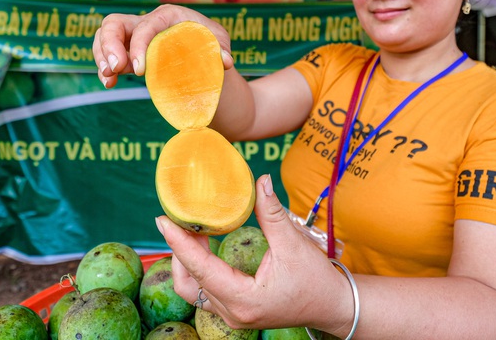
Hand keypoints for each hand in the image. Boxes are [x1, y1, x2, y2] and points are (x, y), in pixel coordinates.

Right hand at [93, 4, 233, 87]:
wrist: (203, 54)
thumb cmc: (210, 42)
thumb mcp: (219, 42)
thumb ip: (222, 48)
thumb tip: (225, 61)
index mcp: (167, 15)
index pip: (145, 25)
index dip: (138, 46)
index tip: (139, 71)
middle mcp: (146, 21)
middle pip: (114, 23)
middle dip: (109, 45)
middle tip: (114, 69)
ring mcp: (133, 35)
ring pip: (104, 36)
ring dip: (101, 57)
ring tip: (109, 78)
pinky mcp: (127, 50)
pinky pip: (107, 53)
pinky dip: (104, 67)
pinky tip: (109, 84)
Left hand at [155, 175, 354, 333]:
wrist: (333, 306)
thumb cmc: (316, 279)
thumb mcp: (293, 243)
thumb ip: (272, 213)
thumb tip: (260, 180)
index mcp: (243, 298)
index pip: (201, 268)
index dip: (180, 242)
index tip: (162, 220)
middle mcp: (233, 312)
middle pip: (188, 282)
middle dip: (179, 250)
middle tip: (178, 219)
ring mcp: (233, 315)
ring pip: (193, 290)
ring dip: (187, 260)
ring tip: (192, 230)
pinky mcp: (237, 311)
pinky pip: (205, 292)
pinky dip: (199, 269)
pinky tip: (204, 246)